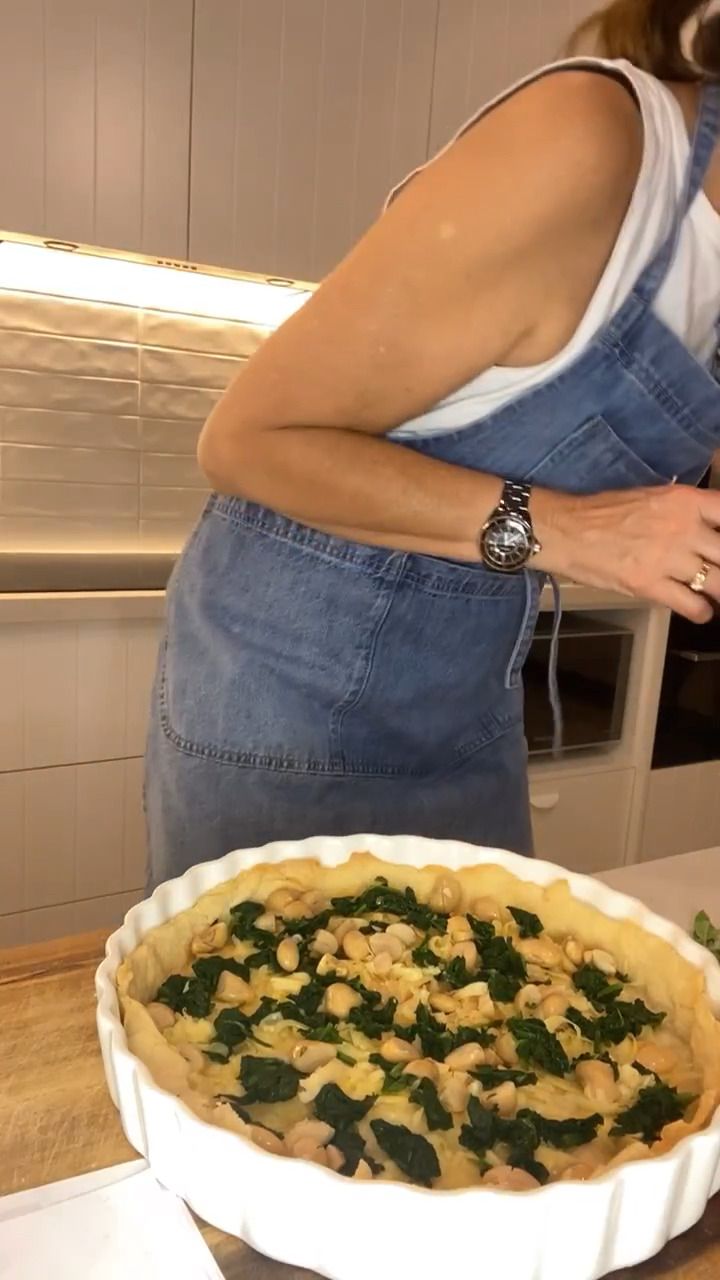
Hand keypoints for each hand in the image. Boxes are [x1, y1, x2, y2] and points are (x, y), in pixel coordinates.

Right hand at [532, 484, 719, 621]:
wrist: (566, 530)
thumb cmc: (605, 513)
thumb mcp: (653, 497)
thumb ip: (684, 511)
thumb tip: (707, 527)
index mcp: (684, 501)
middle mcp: (682, 528)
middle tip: (718, 571)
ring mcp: (668, 558)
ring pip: (718, 582)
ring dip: (718, 591)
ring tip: (714, 593)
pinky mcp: (650, 584)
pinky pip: (693, 605)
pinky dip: (702, 611)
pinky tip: (700, 610)